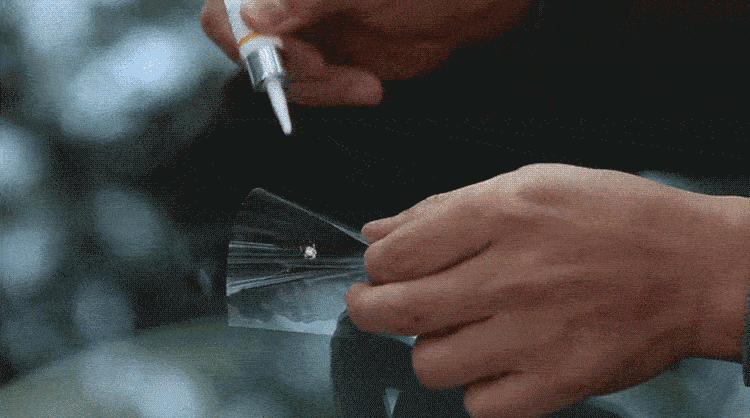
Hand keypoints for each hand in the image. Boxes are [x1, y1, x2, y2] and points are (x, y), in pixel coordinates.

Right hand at [201, 0, 529, 105]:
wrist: (479, 0)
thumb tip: (255, 16)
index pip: (227, 7)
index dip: (245, 37)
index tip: (291, 52)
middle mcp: (292, 3)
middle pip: (250, 46)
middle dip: (289, 68)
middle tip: (328, 70)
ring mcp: (311, 28)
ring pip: (283, 74)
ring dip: (319, 89)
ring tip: (363, 83)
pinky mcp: (334, 57)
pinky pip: (315, 88)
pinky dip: (336, 95)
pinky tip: (369, 86)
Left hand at [347, 163, 749, 417]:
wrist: (695, 267)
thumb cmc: (612, 218)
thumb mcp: (528, 184)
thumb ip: (443, 207)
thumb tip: (379, 232)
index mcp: (500, 215)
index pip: (394, 255)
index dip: (376, 266)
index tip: (382, 270)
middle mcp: (511, 276)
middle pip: (396, 312)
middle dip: (369, 311)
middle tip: (376, 306)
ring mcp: (535, 335)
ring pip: (429, 365)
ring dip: (431, 350)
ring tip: (457, 332)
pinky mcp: (559, 383)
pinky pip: (479, 405)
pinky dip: (478, 388)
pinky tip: (496, 362)